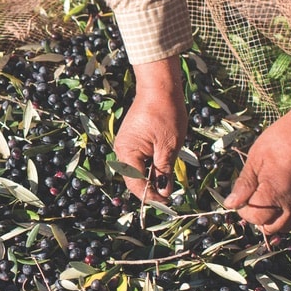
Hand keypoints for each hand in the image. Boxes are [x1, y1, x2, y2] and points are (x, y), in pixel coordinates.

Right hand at [114, 57, 186, 200]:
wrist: (159, 87)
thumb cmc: (165, 113)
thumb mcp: (169, 146)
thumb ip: (164, 171)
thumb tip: (163, 192)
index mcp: (127, 153)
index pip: (136, 184)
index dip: (150, 196)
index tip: (167, 203)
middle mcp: (121, 150)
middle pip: (133, 179)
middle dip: (150, 189)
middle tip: (169, 197)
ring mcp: (125, 144)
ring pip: (136, 170)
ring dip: (150, 178)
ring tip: (167, 183)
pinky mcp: (131, 140)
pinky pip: (138, 159)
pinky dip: (149, 167)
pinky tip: (161, 168)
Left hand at [225, 92, 290, 233]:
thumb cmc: (283, 139)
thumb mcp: (256, 158)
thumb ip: (244, 184)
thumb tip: (230, 204)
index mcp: (275, 193)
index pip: (252, 215)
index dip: (241, 207)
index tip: (241, 192)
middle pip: (267, 225)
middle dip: (254, 215)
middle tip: (249, 196)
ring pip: (282, 226)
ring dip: (269, 220)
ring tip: (262, 201)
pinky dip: (283, 217)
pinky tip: (276, 203)